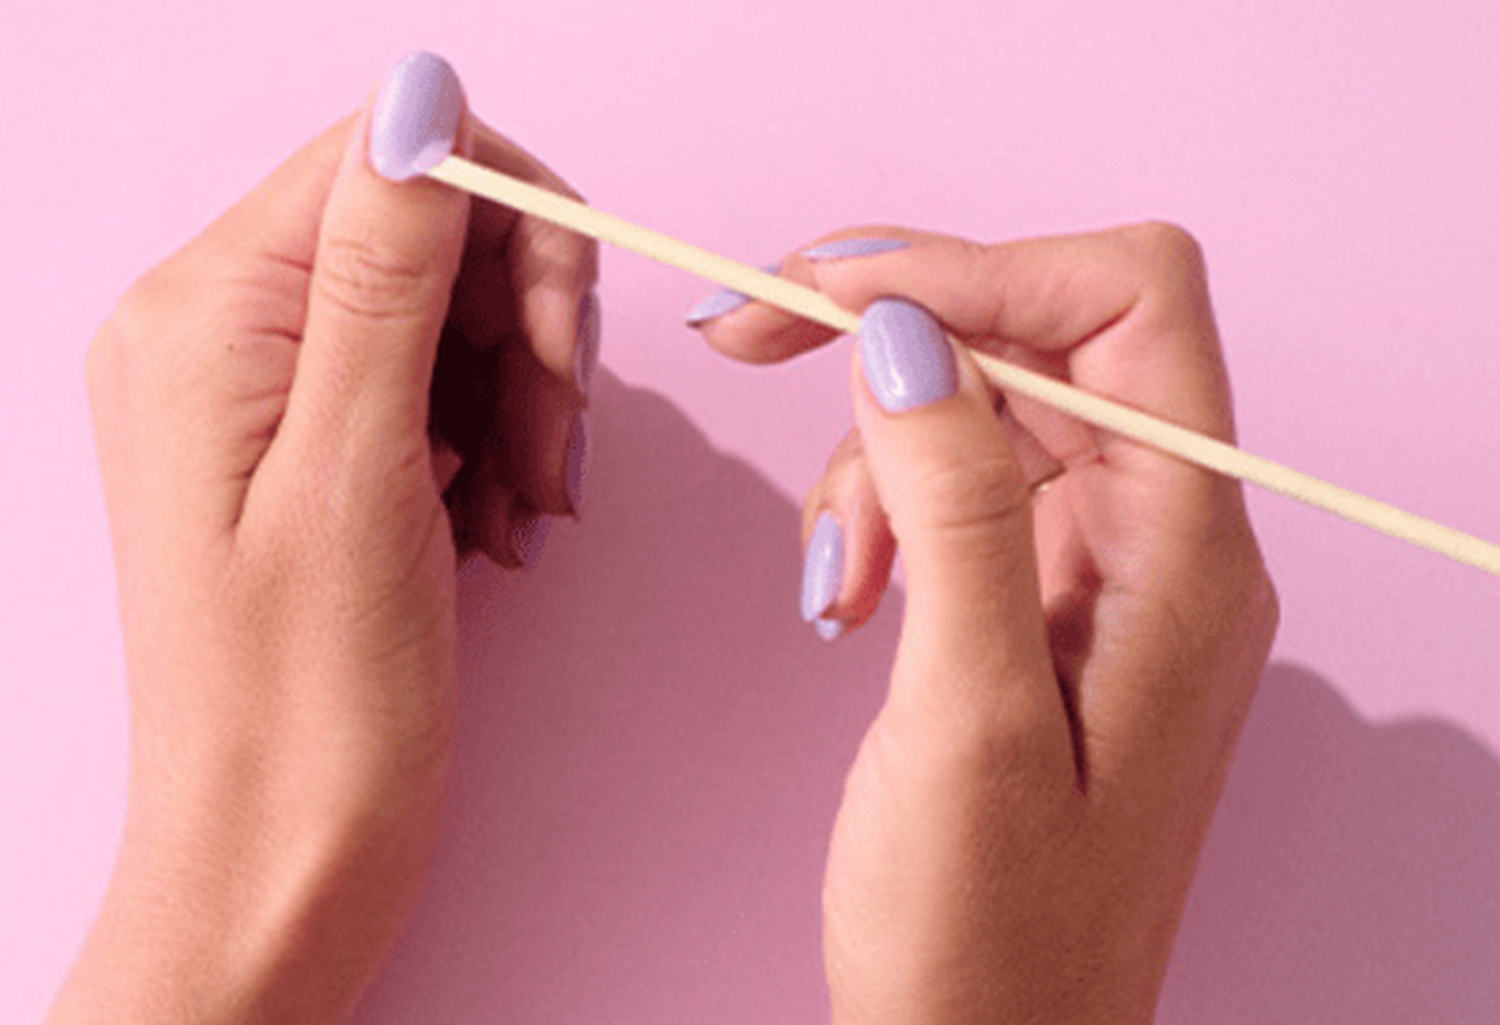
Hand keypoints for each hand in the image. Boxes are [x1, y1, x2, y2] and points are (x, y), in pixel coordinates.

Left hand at [52, 53, 596, 1024]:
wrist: (280, 859)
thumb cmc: (309, 702)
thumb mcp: (358, 469)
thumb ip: (385, 271)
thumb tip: (422, 94)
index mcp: (207, 312)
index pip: (390, 158)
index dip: (510, 231)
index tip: (563, 353)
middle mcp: (218, 328)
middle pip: (428, 231)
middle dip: (526, 332)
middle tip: (548, 455)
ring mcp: (262, 388)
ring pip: (450, 311)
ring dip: (522, 401)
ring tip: (520, 512)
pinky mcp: (308, 442)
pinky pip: (435, 384)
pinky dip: (495, 443)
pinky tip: (498, 525)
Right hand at [689, 224, 1278, 1023]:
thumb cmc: (991, 936)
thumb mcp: (965, 714)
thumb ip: (954, 504)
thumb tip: (902, 331)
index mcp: (1188, 551)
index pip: (1128, 303)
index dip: (980, 267)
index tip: (833, 293)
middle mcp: (1161, 539)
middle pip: (1041, 335)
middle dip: (896, 324)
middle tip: (754, 334)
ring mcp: (1099, 568)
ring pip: (980, 407)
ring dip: (876, 453)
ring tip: (834, 575)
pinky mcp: (1038, 598)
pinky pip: (955, 486)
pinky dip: (878, 508)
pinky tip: (844, 593)